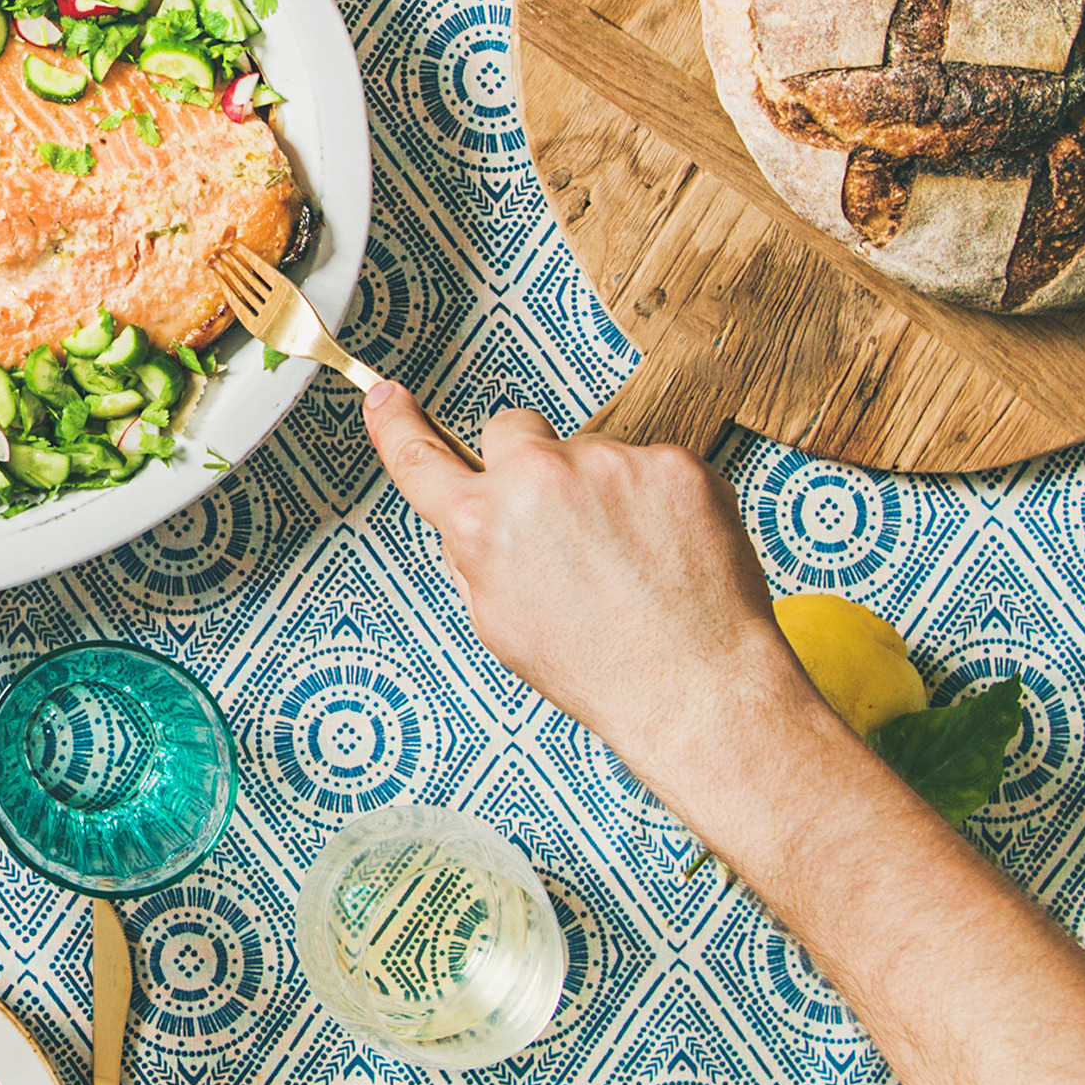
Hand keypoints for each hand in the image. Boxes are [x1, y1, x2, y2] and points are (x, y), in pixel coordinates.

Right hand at [362, 389, 813, 762]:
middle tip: (560, 520)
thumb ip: (477, 557)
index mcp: (485, 525)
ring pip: (591, 453)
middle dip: (526, 462)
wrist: (696, 688)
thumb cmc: (603, 671)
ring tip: (630, 561)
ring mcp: (612, 463)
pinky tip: (667, 550)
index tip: (387, 396)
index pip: (422, 458)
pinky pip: (651, 465)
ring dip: (601, 491)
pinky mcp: (673, 463)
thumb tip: (479, 523)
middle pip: (513, 429)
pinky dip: (657, 500)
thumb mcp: (502, 626)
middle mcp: (541, 480)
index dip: (397, 423)